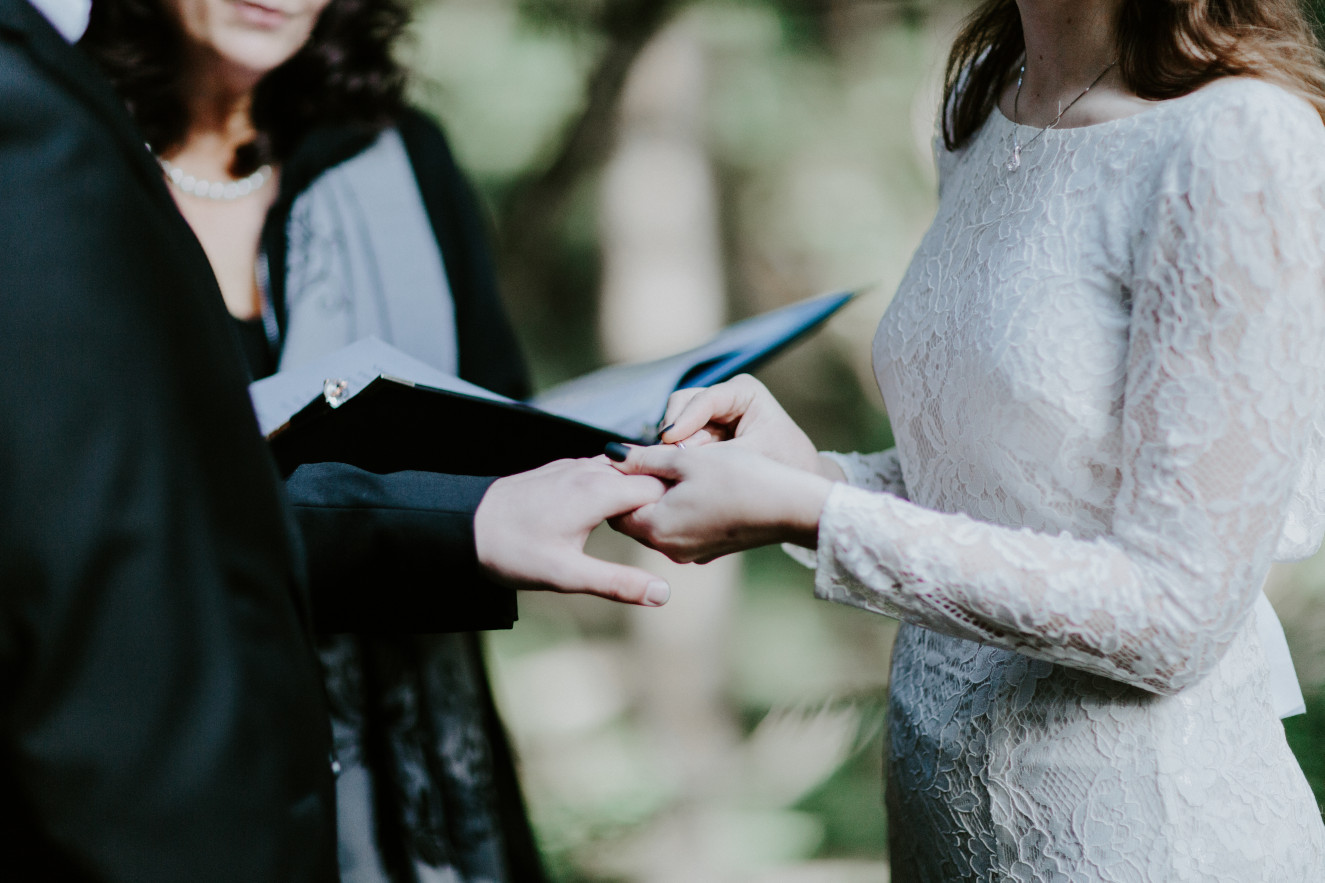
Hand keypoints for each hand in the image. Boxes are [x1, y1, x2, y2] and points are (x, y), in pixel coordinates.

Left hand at [475, 458, 670, 604]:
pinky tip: (612, 509)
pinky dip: (615, 485)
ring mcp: (573, 467)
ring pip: (623, 472)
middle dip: (660, 500)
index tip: (680, 531)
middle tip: (671, 530)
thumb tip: (662, 594)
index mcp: (599, 491)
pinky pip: (601, 470)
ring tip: (647, 521)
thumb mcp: (567, 575)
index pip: (659, 487)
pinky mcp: (560, 470)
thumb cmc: (512, 550)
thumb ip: (618, 583)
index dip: (673, 508)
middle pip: (644, 476)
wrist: (464, 525)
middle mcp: (589, 471)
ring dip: (638, 491)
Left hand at [608, 442, 832, 562]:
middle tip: (646, 457)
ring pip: (658, 523)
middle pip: (634, 517)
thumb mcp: (687, 459)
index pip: (615, 507)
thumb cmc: (739, 478)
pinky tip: (694, 486)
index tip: (626, 456)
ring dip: (658, 499)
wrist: (788, 507)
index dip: (616, 481)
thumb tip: (613, 454)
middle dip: (636, 490)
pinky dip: (678, 509)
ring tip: (670, 468)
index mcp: (656, 527)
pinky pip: (680, 529)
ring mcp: (689, 553)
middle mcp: (667, 548)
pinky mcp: (708, 550)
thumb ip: (646, 458)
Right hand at [658, 375, 841, 479]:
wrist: (796, 481)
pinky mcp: (703, 431)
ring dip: (674, 443)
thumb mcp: (753, 457)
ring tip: (681, 465)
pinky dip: (677, 452)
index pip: (705, 399)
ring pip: (677, 420)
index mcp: (744, 391)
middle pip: (683, 403)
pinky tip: (680, 468)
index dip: (685, 418)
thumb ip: (715, 454)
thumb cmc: (785, 463)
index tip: (668, 439)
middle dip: (676, 430)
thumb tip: (675, 455)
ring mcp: (711, 413)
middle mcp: (724, 396)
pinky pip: (680, 438)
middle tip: (674, 458)